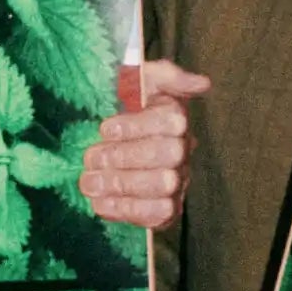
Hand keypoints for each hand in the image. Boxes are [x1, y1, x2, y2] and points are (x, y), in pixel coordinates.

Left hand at [80, 59, 210, 227]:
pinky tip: (100, 203)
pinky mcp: (166, 210)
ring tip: (88, 182)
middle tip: (90, 158)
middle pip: (168, 155)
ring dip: (122, 185)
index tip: (105, 128)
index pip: (171, 122)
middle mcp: (182, 150)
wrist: (102, 139)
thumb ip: (166, 75)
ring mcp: (177, 182)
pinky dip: (127, 210)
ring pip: (164, 186)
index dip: (137, 127)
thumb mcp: (138, 79)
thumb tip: (203, 83)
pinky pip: (157, 215)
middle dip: (125, 157)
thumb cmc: (122, 107)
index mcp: (176, 118)